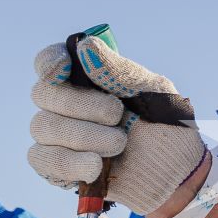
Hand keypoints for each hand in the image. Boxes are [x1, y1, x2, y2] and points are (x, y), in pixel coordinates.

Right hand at [27, 37, 205, 215]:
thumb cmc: (163, 125)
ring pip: (43, 126)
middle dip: (81, 105)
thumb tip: (86, 47)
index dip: (50, 62)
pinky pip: (43, 160)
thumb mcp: (153, 92)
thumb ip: (120, 71)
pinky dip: (70, 163)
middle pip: (44, 93)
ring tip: (119, 144)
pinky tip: (95, 166)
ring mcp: (56, 135)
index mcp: (84, 77)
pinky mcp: (55, 167)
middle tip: (117, 116)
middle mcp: (63, 103)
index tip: (65, 69)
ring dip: (84, 135)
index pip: (49, 61)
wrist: (174, 171)